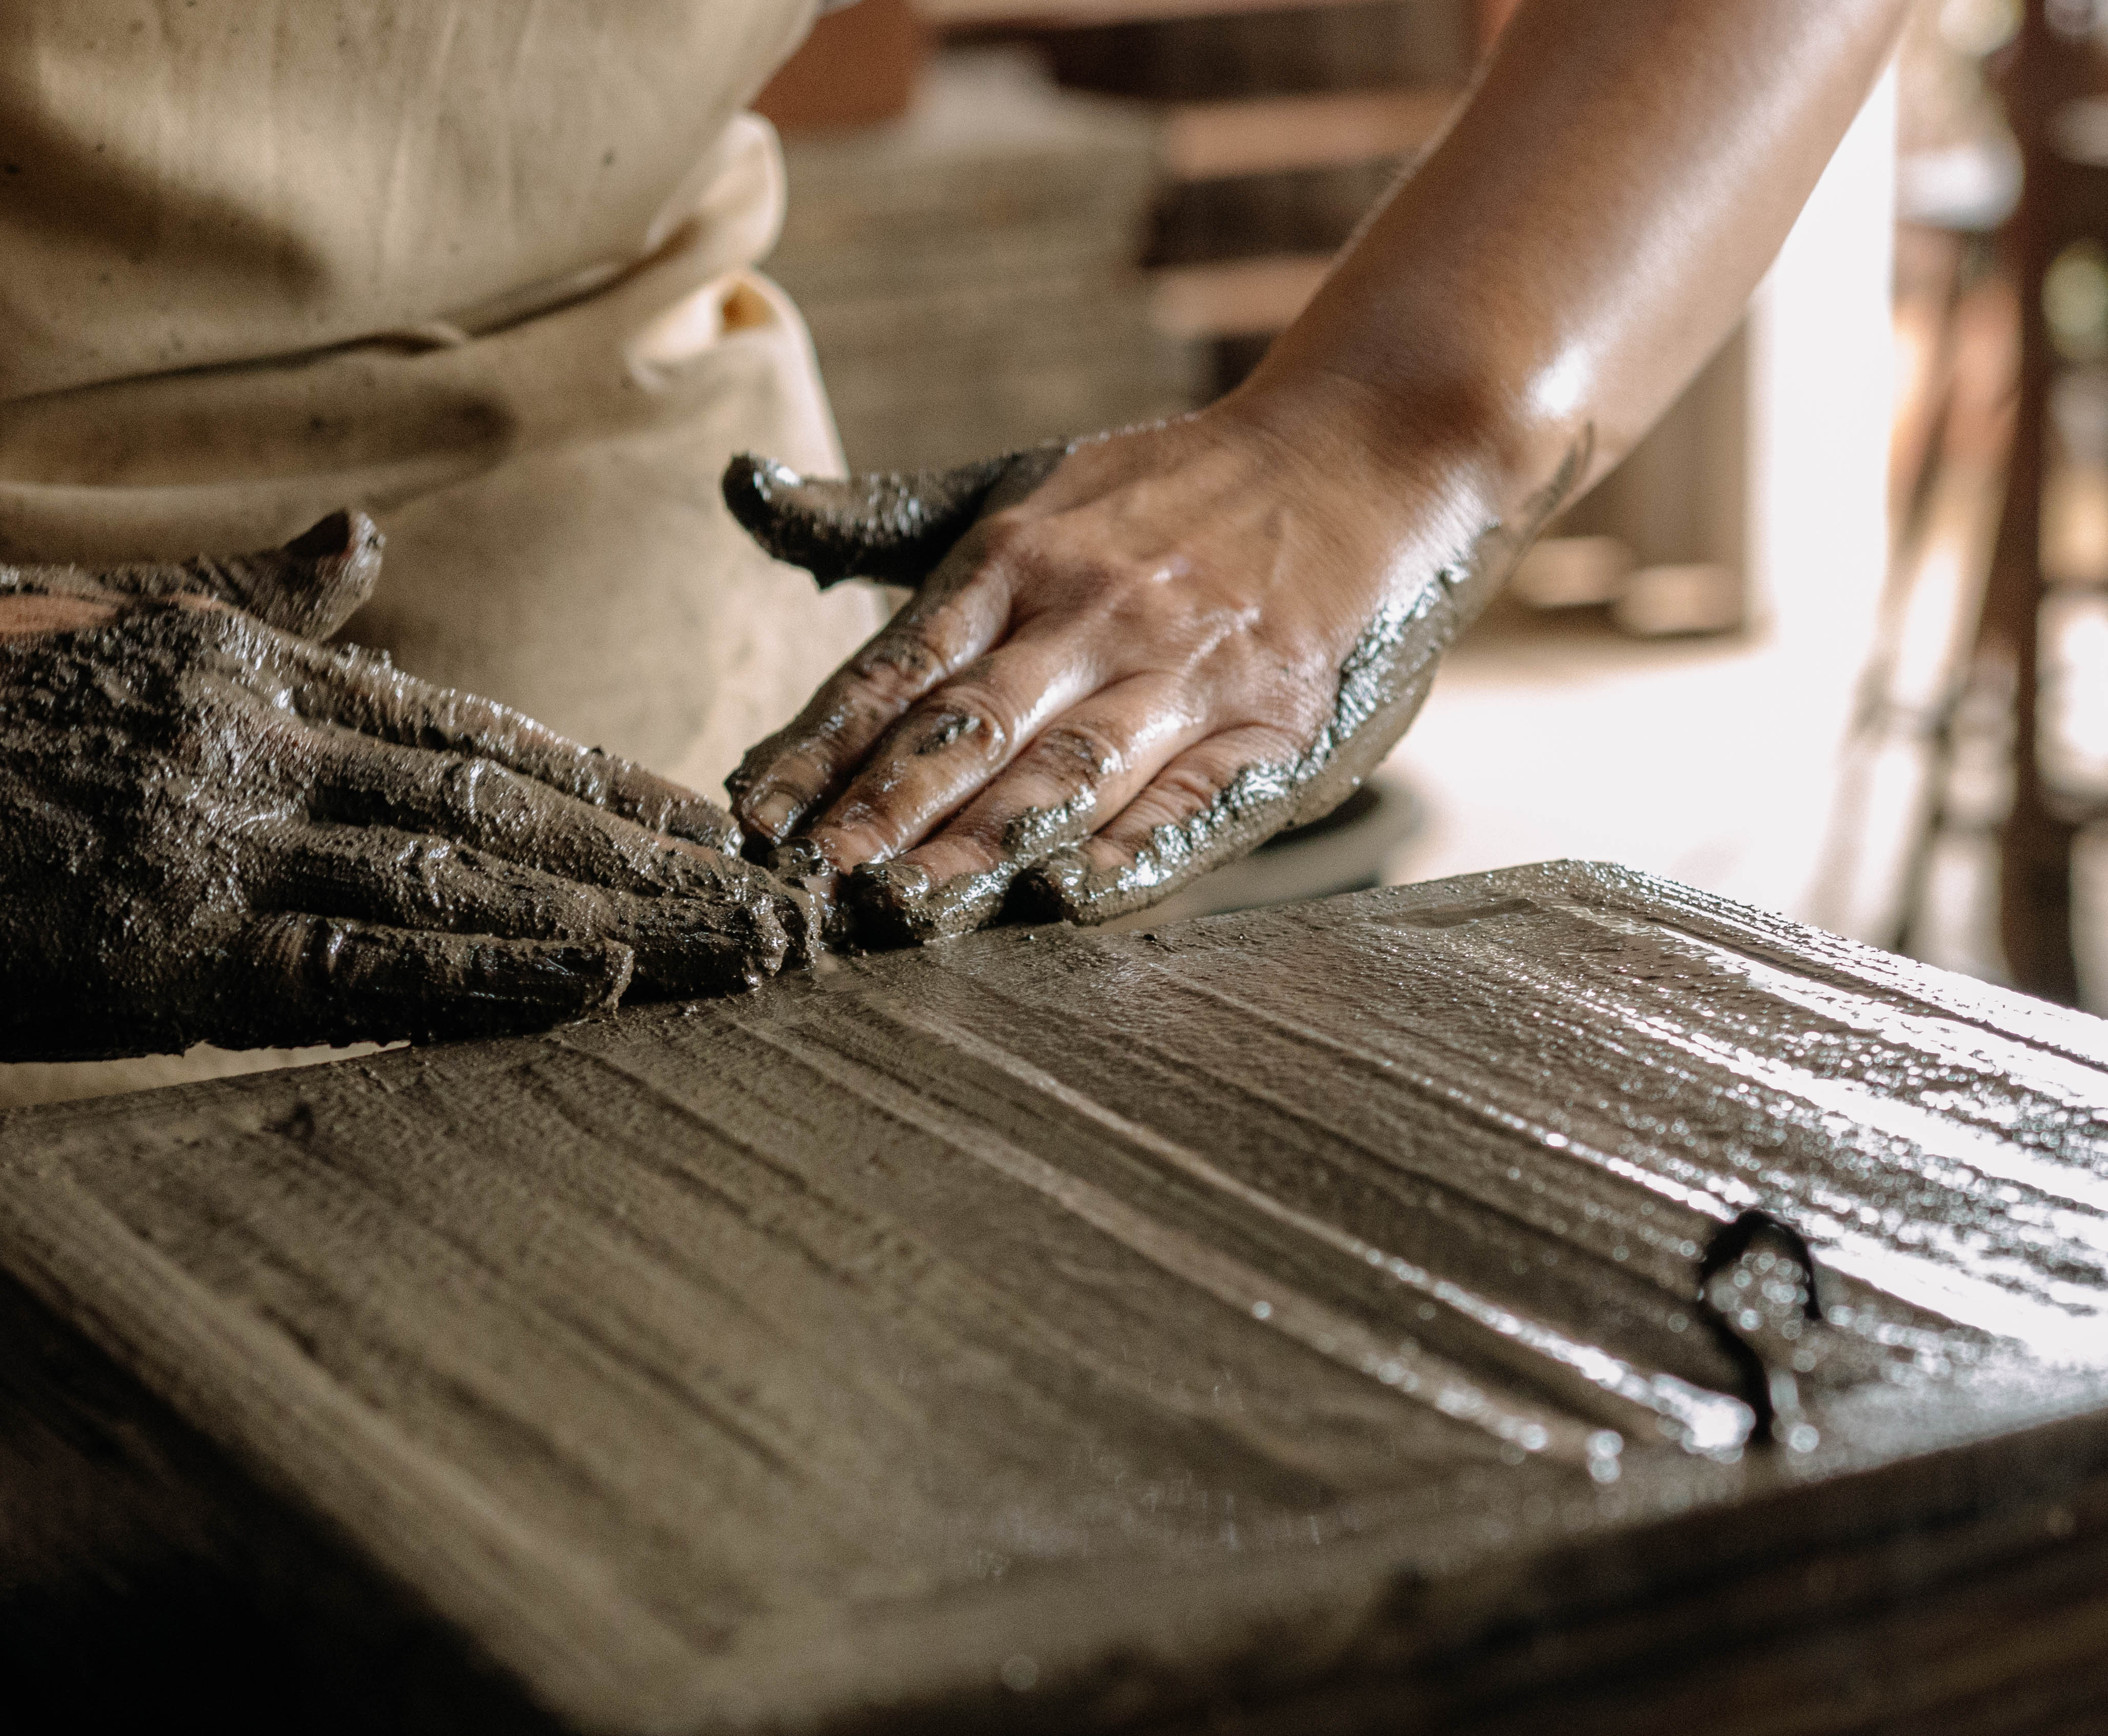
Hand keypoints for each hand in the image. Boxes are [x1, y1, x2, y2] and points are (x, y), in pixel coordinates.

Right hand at [0, 515, 810, 1059]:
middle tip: (788, 904)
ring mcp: (217, 849)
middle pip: (505, 814)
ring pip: (465, 888)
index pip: (475, 741)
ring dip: (620, 923)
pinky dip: (492, 975)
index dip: (608, 787)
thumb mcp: (108, 623)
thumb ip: (254, 601)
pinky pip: (361, 966)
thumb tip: (357, 545)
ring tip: (746, 955)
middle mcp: (260, 751)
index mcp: (251, 682)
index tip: (717, 827)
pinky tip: (602, 979)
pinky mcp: (163, 950)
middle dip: (658, 862)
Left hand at [719, 396, 1551, 947]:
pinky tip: (1068, 897)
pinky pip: (1189, 799)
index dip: (820, 749)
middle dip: (882, 812)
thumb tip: (743, 495)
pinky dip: (1130, 851)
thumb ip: (883, 517)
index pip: (894, 669)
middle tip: (810, 885)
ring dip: (981, 845)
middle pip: (968, 728)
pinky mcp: (1270, 726)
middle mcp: (1092, 614)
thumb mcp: (1023, 480)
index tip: (752, 819)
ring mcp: (1184, 673)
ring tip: (904, 908)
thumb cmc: (1169, 493)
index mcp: (1016, 557)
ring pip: (1064, 770)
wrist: (1363, 455)